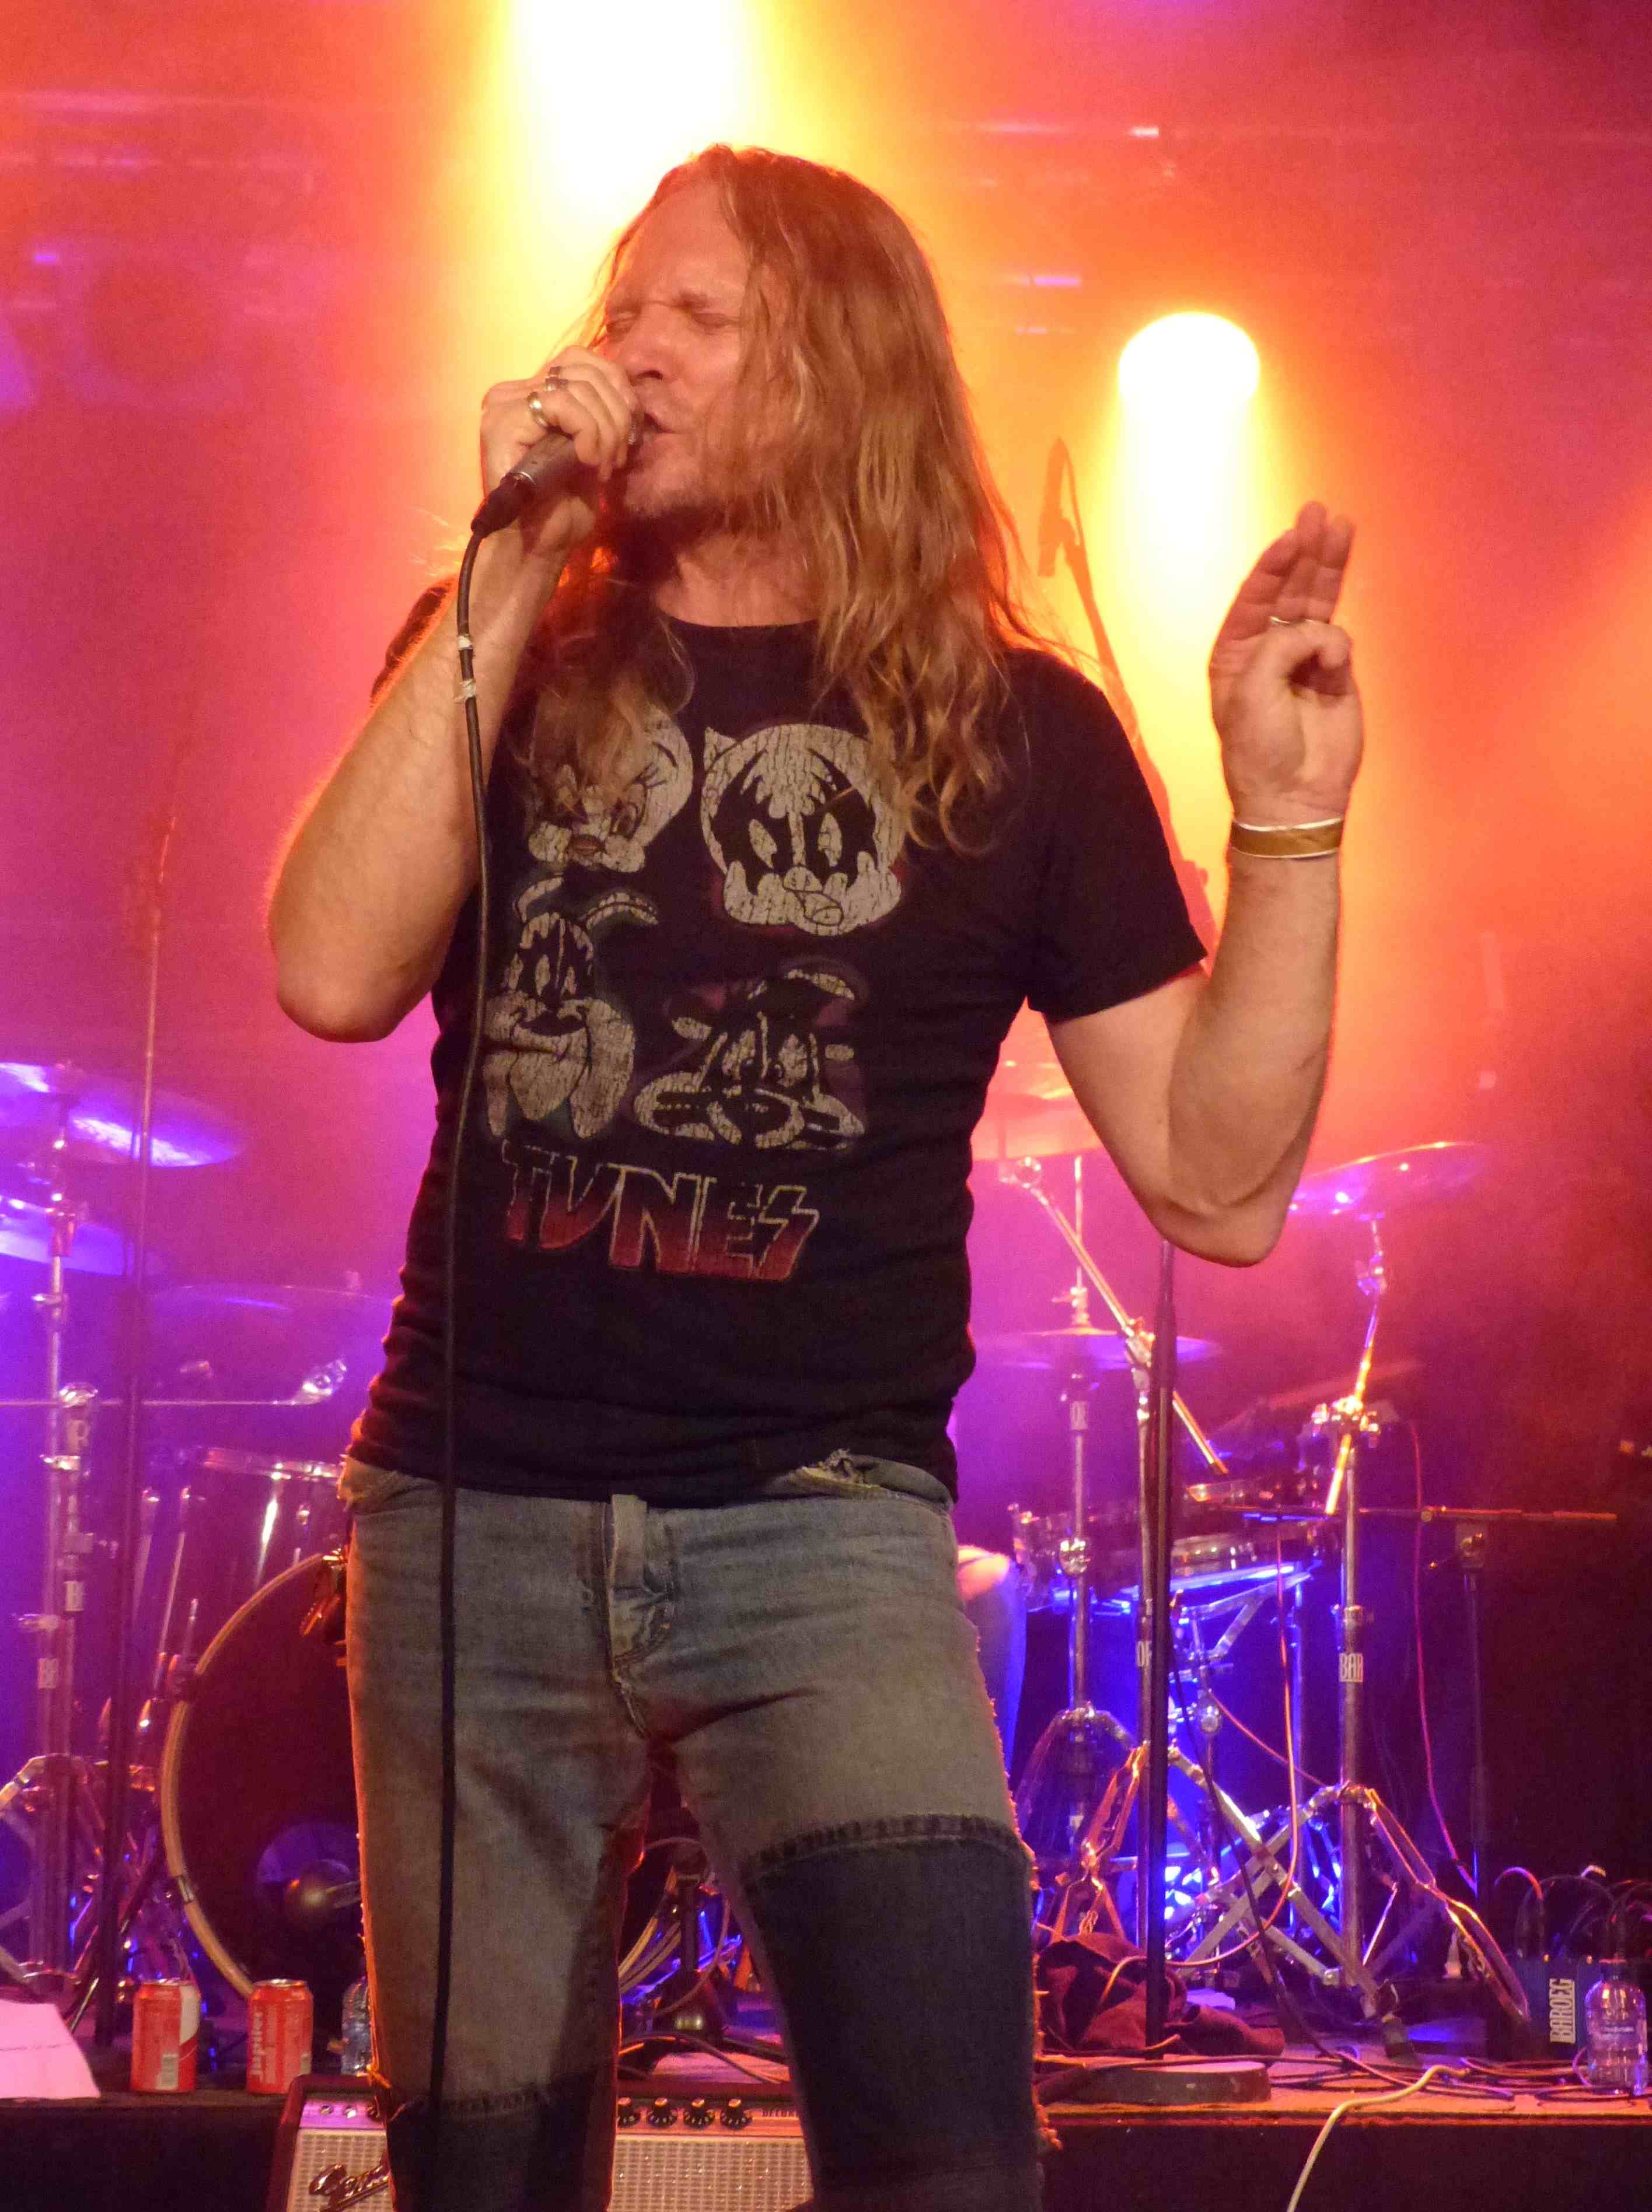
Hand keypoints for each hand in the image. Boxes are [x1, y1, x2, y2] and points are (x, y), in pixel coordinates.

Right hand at [478, 347, 640, 565]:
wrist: (536, 549)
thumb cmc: (563, 509)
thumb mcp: (592, 451)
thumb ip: (600, 414)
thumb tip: (628, 390)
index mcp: (534, 394)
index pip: (582, 360)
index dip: (617, 387)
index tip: (631, 430)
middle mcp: (514, 391)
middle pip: (584, 369)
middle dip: (617, 413)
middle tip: (618, 456)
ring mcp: (505, 404)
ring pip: (578, 386)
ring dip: (606, 429)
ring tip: (604, 465)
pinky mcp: (503, 421)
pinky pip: (563, 404)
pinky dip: (589, 432)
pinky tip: (589, 462)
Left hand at [1207, 501, 1362, 826]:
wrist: (1293, 795)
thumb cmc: (1259, 746)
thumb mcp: (1252, 691)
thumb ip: (1279, 648)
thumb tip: (1317, 631)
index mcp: (1235, 654)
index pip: (1254, 598)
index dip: (1273, 565)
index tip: (1292, 536)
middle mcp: (1268, 650)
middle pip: (1289, 590)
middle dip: (1303, 552)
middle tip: (1318, 512)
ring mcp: (1304, 660)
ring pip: (1318, 604)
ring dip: (1328, 567)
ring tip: (1342, 526)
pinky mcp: (1336, 675)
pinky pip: (1338, 643)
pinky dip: (1335, 648)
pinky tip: (1330, 665)